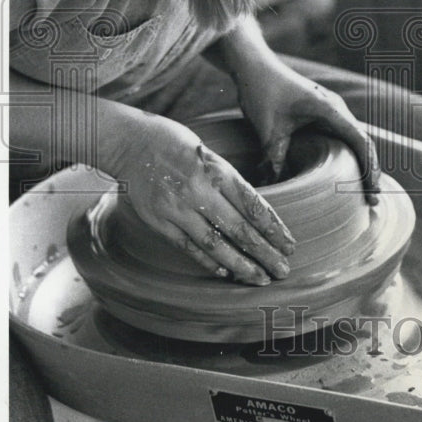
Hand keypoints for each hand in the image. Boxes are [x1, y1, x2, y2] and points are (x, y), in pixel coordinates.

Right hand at [102, 110, 295, 283]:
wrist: (132, 142)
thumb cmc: (179, 146)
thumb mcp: (212, 157)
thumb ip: (231, 185)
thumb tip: (257, 216)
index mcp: (219, 171)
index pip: (254, 206)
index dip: (274, 229)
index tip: (289, 245)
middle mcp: (200, 191)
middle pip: (239, 229)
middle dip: (265, 253)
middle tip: (283, 270)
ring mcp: (178, 208)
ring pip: (215, 244)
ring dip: (241, 265)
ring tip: (260, 278)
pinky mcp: (160, 221)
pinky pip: (189, 247)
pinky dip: (209, 261)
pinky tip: (226, 272)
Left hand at [234, 55, 381, 204]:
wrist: (253, 65)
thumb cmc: (262, 90)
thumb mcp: (268, 128)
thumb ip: (275, 159)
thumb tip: (275, 190)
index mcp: (329, 109)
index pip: (360, 141)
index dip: (369, 167)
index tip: (372, 191)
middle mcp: (336, 108)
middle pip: (363, 142)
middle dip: (370, 171)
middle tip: (373, 202)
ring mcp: (330, 109)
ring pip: (354, 139)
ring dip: (361, 163)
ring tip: (364, 192)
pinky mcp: (321, 112)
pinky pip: (342, 136)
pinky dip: (349, 155)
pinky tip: (346, 173)